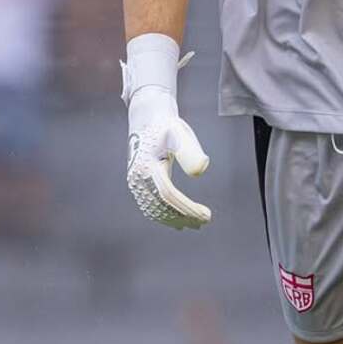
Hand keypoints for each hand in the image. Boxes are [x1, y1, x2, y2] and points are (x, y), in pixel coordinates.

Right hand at [126, 85, 211, 229]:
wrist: (147, 119)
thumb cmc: (167, 126)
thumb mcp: (180, 133)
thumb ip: (190, 151)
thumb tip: (200, 171)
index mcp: (147, 166)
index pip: (169, 195)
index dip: (188, 208)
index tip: (206, 215)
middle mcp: (138, 177)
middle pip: (162, 206)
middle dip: (184, 216)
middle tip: (205, 221)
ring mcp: (135, 182)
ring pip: (154, 209)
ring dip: (175, 219)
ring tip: (195, 224)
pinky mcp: (138, 183)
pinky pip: (149, 205)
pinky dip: (164, 216)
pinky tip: (178, 222)